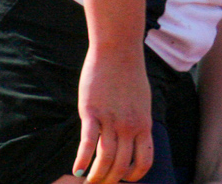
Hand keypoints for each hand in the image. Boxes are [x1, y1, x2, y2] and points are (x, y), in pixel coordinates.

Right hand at [74, 45, 154, 183]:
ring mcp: (111, 120)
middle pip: (121, 165)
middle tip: (99, 183)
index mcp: (144, 124)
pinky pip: (88, 142)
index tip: (123, 178)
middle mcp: (130, 126)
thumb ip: (138, 121)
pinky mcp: (92, 112)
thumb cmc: (129, 75)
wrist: (118, 51)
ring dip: (96, 176)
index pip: (144, 161)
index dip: (133, 175)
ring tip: (88, 182)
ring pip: (105, 159)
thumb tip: (136, 137)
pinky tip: (77, 170)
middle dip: (110, 180)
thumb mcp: (142, 102)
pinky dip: (83, 159)